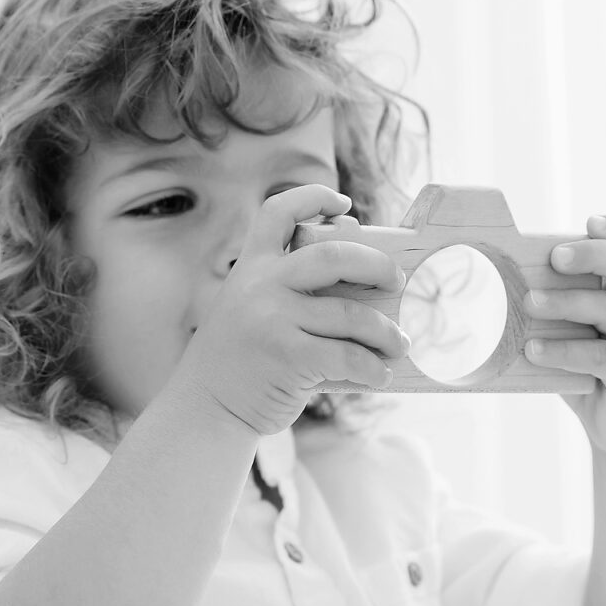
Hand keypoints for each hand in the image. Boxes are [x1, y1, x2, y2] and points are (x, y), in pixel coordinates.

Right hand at [168, 185, 410, 436]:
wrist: (206, 408)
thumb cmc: (243, 358)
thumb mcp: (251, 308)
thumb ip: (287, 286)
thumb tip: (356, 263)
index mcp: (252, 267)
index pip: (279, 213)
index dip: (313, 197)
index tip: (344, 203)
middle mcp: (260, 285)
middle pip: (335, 255)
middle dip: (378, 266)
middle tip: (398, 281)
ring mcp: (272, 320)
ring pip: (352, 315)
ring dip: (387, 331)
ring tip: (400, 344)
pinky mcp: (288, 357)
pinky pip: (348, 355)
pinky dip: (373, 366)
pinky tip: (380, 374)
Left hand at [521, 215, 605, 456]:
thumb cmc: (594, 376)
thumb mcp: (578, 335)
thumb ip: (558, 312)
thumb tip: (499, 288)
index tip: (590, 221)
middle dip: (593, 255)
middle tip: (555, 258)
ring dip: (568, 303)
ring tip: (529, 302)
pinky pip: (602, 355)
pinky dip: (565, 350)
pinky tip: (534, 350)